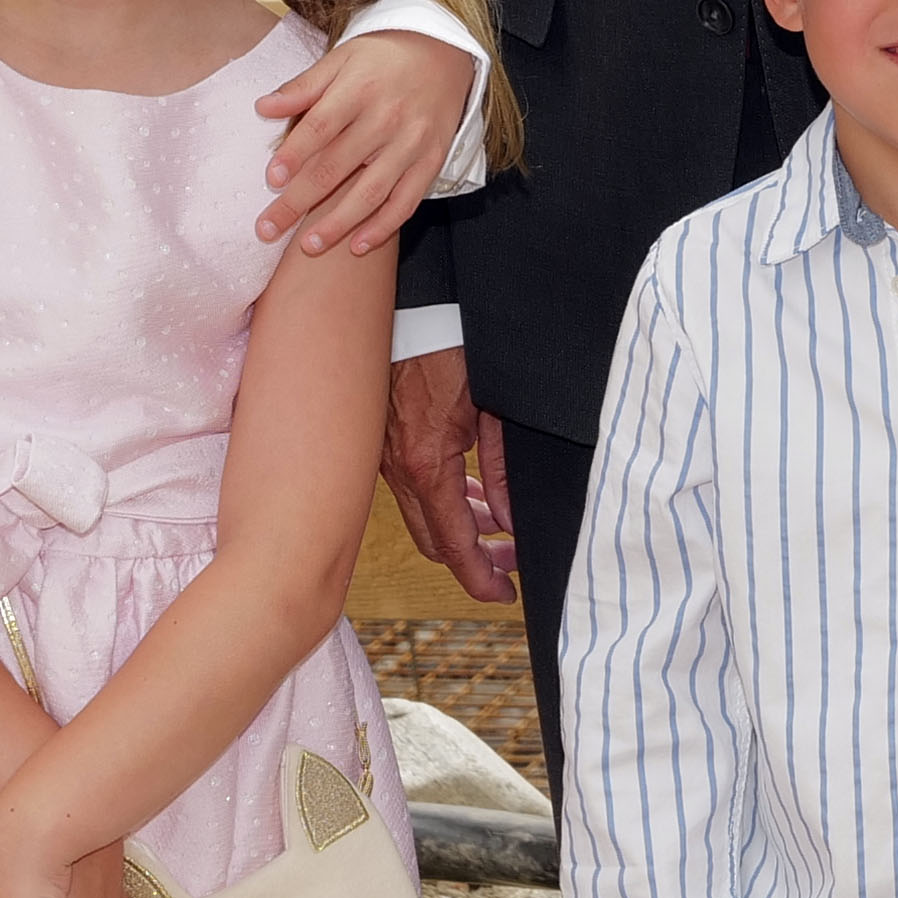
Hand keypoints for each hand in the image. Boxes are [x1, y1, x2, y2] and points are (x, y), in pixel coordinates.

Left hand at [253, 23, 477, 260]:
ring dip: (338, 224)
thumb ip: (303, 87)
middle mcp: (387, 118)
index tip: (271, 180)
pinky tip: (357, 246)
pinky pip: (407, 202)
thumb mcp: (341, 59)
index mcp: (359, 89)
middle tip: (267, 229)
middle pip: (337, 166)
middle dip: (299, 202)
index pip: (321, 127)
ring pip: (371, 192)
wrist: (443, 53)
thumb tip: (263, 108)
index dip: (294, 155)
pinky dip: (383, 227)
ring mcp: (412, 144)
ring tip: (308, 247)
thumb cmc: (382, 59)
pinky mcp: (431, 161)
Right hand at [379, 352, 518, 604]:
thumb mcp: (495, 409)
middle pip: (434, 542)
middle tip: (512, 562)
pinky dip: (444, 501)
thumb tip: (513, 521)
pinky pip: (412, 489)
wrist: (409, 302)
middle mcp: (397, 468)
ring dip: (461, 529)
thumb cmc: (454, 344)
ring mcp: (384, 456)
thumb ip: (505, 470)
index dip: (481, 578)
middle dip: (475, 560)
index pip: (454, 544)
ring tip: (502, 530)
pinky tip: (473, 495)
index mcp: (426, 464)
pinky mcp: (383, 442)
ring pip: (422, 516)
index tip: (506, 595)